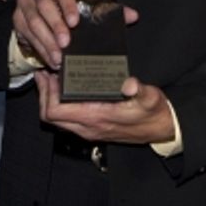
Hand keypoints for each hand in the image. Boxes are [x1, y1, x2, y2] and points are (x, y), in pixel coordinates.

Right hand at [12, 0, 139, 68]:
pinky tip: (50, 59)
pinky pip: (27, 34)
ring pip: (34, 21)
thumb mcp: (89, 9)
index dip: (68, 4)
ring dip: (47, 41)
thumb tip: (133, 15)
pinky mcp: (18, 18)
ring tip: (59, 57)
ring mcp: (26, 3)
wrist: (44, 18)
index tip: (75, 22)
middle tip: (66, 43)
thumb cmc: (71, 11)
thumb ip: (110, 11)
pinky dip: (40, 48)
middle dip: (56, 26)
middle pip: (45, 5)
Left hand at [35, 72, 175, 144]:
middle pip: (50, 117)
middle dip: (43, 95)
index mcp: (96, 118)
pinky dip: (61, 105)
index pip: (56, 112)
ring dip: (50, 100)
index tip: (49, 75)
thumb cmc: (154, 114)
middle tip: (45, 74)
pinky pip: (67, 119)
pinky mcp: (93, 128)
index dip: (46, 94)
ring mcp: (89, 130)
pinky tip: (68, 89)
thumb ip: (140, 90)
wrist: (162, 130)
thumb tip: (129, 83)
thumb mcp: (150, 98)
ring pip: (57, 120)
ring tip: (53, 78)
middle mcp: (88, 127)